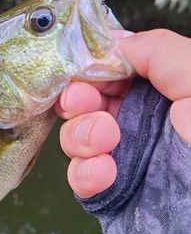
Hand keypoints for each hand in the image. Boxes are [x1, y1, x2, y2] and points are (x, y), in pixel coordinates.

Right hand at [56, 29, 190, 198]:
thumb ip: (158, 50)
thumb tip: (113, 41)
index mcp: (157, 93)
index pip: (109, 72)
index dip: (90, 68)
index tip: (84, 70)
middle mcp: (134, 123)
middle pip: (83, 103)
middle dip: (77, 100)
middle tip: (85, 104)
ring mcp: (119, 158)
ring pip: (74, 137)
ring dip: (80, 135)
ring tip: (106, 141)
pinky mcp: (108, 192)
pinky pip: (79, 177)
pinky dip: (84, 173)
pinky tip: (105, 172)